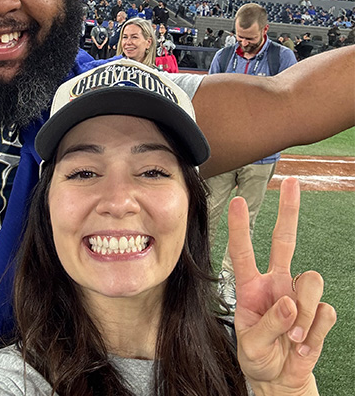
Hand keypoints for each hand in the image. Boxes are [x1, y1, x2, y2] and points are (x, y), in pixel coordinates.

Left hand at [228, 177, 336, 394]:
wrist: (280, 378)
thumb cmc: (258, 357)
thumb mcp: (250, 345)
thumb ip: (267, 324)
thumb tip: (289, 304)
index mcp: (250, 286)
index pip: (243, 251)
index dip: (239, 227)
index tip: (235, 201)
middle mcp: (276, 284)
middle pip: (285, 241)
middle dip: (290, 211)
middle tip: (293, 183)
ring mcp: (299, 296)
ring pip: (310, 281)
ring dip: (301, 314)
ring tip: (290, 340)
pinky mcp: (319, 313)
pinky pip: (323, 312)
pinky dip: (313, 334)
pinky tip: (302, 346)